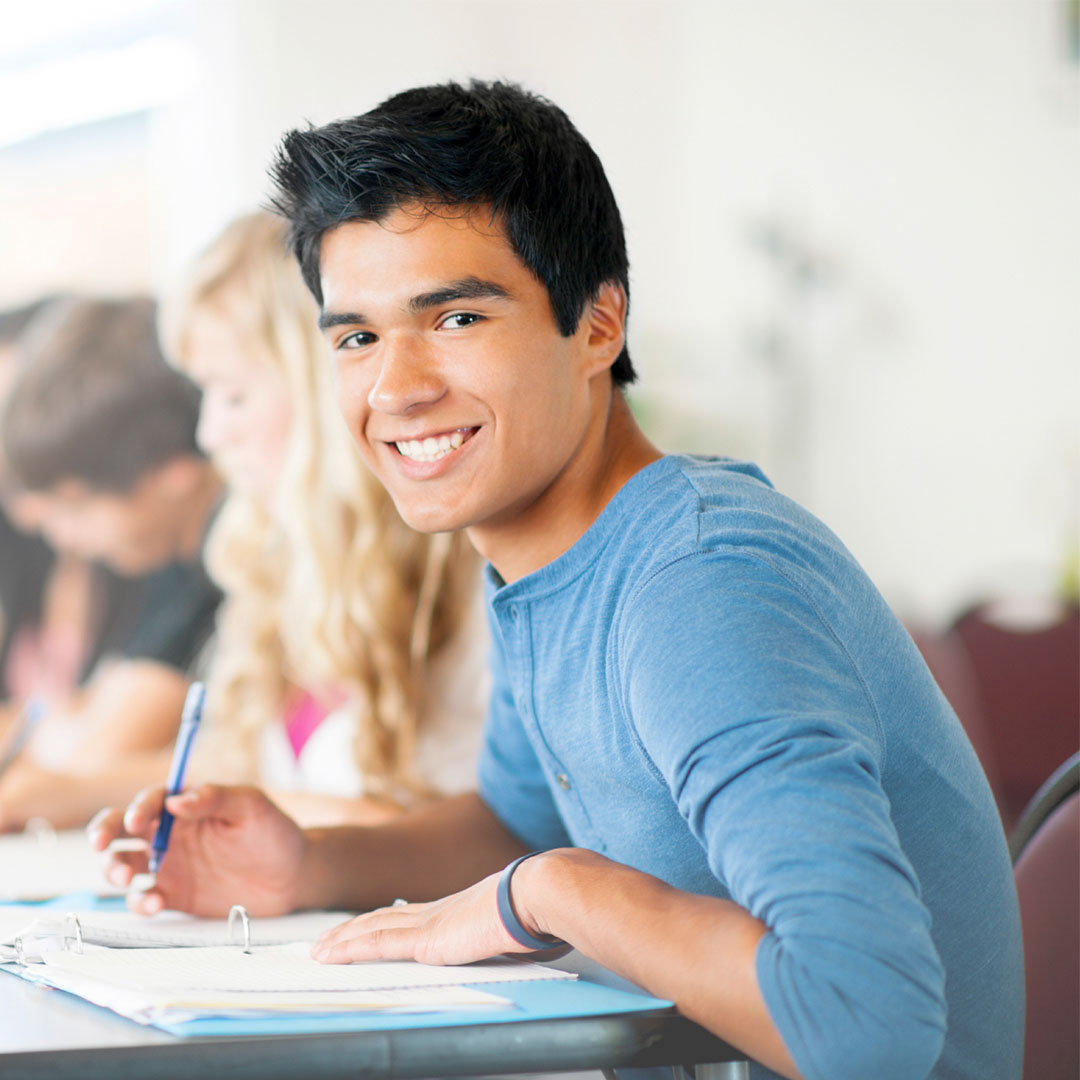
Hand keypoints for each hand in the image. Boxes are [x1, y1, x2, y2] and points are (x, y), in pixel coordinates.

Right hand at [88, 784, 306, 917]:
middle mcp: (171, 834)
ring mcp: (170, 866)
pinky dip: (140, 901)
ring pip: (123, 864)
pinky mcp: (175, 896)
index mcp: (187, 807)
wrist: (292, 876)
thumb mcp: (251, 806)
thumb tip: (176, 800)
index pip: (150, 800)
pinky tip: (154, 902)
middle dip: (104, 833)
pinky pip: (145, 898)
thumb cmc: (274, 833)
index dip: (138, 808)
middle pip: (122, 829)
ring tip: (126, 877)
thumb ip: (215, 798)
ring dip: (113, 869)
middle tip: (102, 844)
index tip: (137, 821)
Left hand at [311, 861, 561, 966]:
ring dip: (342, 939)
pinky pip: (377, 943)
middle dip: (352, 929)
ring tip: (318, 949)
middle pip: (383, 917)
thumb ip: (508, 931)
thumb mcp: (517, 924)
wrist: (537, 893)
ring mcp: (429, 923)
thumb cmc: (538, 909)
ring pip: (372, 929)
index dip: (382, 920)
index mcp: (456, 909)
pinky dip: (348, 948)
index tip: (364, 927)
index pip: (409, 915)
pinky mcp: (426, 939)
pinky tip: (329, 953)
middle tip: (326, 939)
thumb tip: (524, 938)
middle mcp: (437, 911)